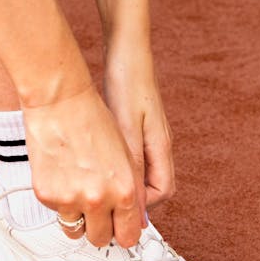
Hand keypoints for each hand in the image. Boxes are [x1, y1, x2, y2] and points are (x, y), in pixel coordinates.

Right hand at [23, 84, 144, 247]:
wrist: (60, 103)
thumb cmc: (93, 121)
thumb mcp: (126, 158)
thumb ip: (131, 192)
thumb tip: (134, 220)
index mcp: (123, 191)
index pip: (127, 236)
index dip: (123, 233)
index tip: (119, 231)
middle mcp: (98, 200)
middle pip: (100, 239)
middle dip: (100, 229)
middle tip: (97, 214)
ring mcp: (70, 200)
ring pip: (75, 230)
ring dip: (78, 217)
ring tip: (78, 192)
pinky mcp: (47, 195)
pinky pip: (56, 212)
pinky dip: (59, 200)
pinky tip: (62, 175)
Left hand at [103, 42, 175, 209]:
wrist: (126, 51)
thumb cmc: (128, 84)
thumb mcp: (127, 130)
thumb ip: (133, 167)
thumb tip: (133, 204)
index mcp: (161, 147)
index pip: (163, 192)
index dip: (143, 206)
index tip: (119, 210)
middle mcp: (159, 144)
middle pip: (152, 186)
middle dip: (131, 199)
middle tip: (104, 203)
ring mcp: (148, 136)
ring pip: (139, 173)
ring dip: (121, 184)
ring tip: (98, 186)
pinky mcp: (136, 127)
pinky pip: (130, 158)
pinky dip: (115, 167)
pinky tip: (96, 163)